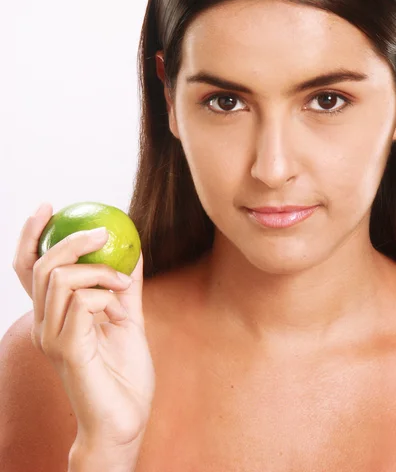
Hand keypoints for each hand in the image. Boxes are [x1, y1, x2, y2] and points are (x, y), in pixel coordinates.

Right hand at [12, 203, 154, 447]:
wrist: (125, 420)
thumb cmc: (123, 374)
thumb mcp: (128, 318)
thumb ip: (126, 285)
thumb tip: (133, 249)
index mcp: (53, 315)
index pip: (30, 269)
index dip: (32, 236)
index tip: (50, 207)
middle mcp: (43, 324)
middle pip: (42, 266)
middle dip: (73, 239)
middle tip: (102, 231)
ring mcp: (51, 338)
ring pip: (60, 279)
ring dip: (99, 271)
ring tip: (121, 284)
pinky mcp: (66, 349)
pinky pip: (80, 302)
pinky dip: (103, 294)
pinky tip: (117, 308)